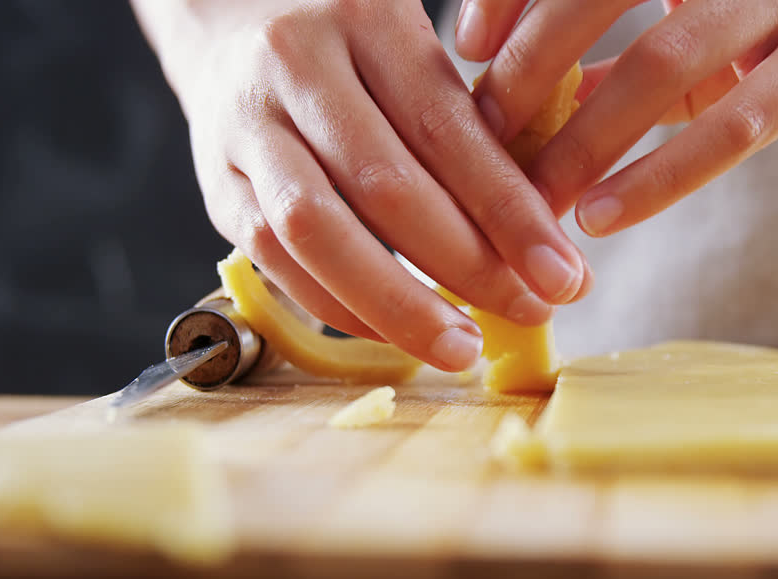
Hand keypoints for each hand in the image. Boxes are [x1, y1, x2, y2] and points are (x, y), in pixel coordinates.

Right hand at [141, 0, 590, 370]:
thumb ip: (470, 129)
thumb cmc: (350, 45)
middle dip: (469, 267)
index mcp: (367, 20)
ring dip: (399, 305)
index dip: (510, 213)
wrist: (226, 20)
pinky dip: (342, 307)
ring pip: (319, 232)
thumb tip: (540, 239)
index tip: (562, 275)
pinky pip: (276, 260)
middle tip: (530, 312)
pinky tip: (397, 332)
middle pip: (386, 188)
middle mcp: (297, 66)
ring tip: (462, 347)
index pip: (448, 131)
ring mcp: (245, 127)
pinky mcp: (215, 183)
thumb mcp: (415, 52)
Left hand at [458, 0, 777, 235]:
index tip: (469, 48)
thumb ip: (633, 55)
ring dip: (582, 135)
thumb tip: (536, 103)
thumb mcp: (716, 33)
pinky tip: (605, 216)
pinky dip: (657, 174)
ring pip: (660, 60)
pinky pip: (730, 124)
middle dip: (529, 65)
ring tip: (531, 198)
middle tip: (482, 135)